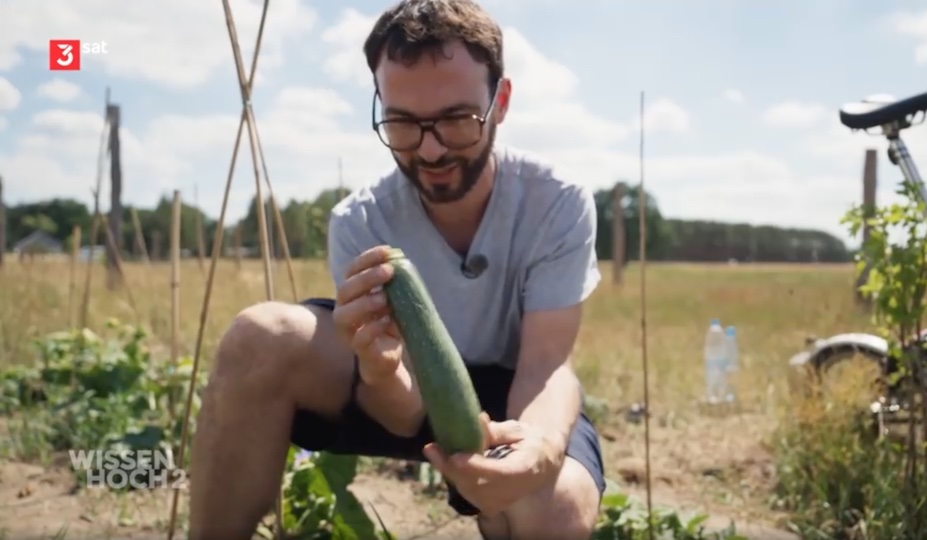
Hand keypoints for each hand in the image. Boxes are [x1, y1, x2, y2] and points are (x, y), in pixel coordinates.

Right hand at [332, 246, 403, 383]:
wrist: (387, 356)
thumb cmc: (387, 322)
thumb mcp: (392, 299)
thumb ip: (392, 283)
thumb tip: (400, 260)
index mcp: (351, 294)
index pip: (352, 271)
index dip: (367, 259)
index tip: (387, 251)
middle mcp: (344, 310)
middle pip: (345, 289)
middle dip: (367, 278)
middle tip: (389, 271)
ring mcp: (348, 331)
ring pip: (344, 314)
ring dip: (365, 303)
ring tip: (385, 298)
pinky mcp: (359, 349)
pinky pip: (359, 338)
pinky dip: (372, 328)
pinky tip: (386, 321)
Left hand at [422, 413, 561, 516]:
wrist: (542, 465)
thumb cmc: (530, 441)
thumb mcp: (518, 430)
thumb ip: (496, 430)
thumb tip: (477, 420)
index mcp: (526, 468)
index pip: (499, 473)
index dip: (476, 467)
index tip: (455, 456)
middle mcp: (515, 491)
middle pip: (477, 485)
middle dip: (452, 468)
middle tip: (432, 449)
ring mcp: (502, 502)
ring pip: (468, 490)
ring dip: (449, 471)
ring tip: (436, 451)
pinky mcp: (491, 506)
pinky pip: (467, 492)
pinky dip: (454, 476)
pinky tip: (446, 460)